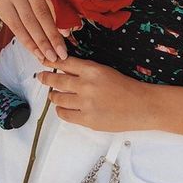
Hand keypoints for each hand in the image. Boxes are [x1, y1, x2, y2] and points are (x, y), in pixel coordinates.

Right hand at [0, 0, 67, 62]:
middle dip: (50, 36)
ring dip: (39, 43)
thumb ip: (65, 7)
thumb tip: (72, 28)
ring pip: (27, 22)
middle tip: (59, 54)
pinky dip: (27, 43)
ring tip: (49, 57)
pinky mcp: (3, 6)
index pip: (52, 0)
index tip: (67, 35)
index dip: (60, 19)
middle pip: (39, 13)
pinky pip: (16, 28)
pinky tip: (36, 53)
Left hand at [36, 56, 151, 131]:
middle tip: (41, 77)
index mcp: (92, 70)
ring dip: (53, 96)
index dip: (52, 63)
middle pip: (57, 81)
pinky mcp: (87, 120)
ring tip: (53, 95)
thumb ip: (86, 72)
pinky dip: (61, 110)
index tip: (44, 62)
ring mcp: (85, 104)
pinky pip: (65, 115)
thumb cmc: (126, 87)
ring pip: (58, 98)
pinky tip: (62, 108)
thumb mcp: (105, 71)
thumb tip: (66, 72)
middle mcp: (86, 85)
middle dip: (46, 78)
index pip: (65, 63)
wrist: (141, 106)